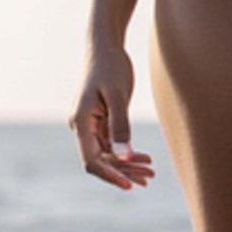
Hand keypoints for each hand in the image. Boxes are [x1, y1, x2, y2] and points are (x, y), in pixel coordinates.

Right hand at [70, 42, 154, 189]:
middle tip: (148, 179)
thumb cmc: (110, 66)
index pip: (92, 160)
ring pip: (108, 155)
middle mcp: (82, 127)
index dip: (110, 175)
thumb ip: (120, 126)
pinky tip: (145, 160)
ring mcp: (91, 126)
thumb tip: (124, 158)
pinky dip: (127, 154)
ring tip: (151, 173)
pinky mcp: (101, 122)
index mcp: (81, 122)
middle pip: (101, 161)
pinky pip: (113, 145)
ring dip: (128, 165)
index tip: (129, 185)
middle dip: (124, 172)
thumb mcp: (118, 95)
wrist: (105, 47)